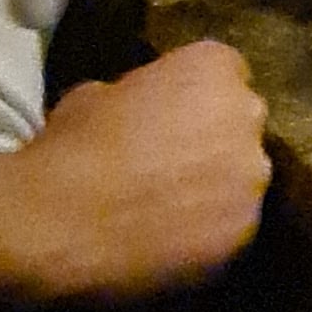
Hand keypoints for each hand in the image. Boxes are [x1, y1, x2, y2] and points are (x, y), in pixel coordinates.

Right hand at [14, 40, 272, 300]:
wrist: (60, 220)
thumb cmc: (73, 147)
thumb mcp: (98, 93)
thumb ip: (141, 93)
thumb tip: (141, 111)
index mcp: (214, 67)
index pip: (223, 75)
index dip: (194, 101)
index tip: (170, 122)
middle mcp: (247, 112)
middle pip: (240, 126)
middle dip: (213, 143)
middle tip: (170, 170)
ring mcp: (252, 173)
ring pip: (242, 180)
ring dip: (216, 192)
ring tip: (168, 214)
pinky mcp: (245, 228)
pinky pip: (232, 227)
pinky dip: (208, 236)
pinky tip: (171, 245)